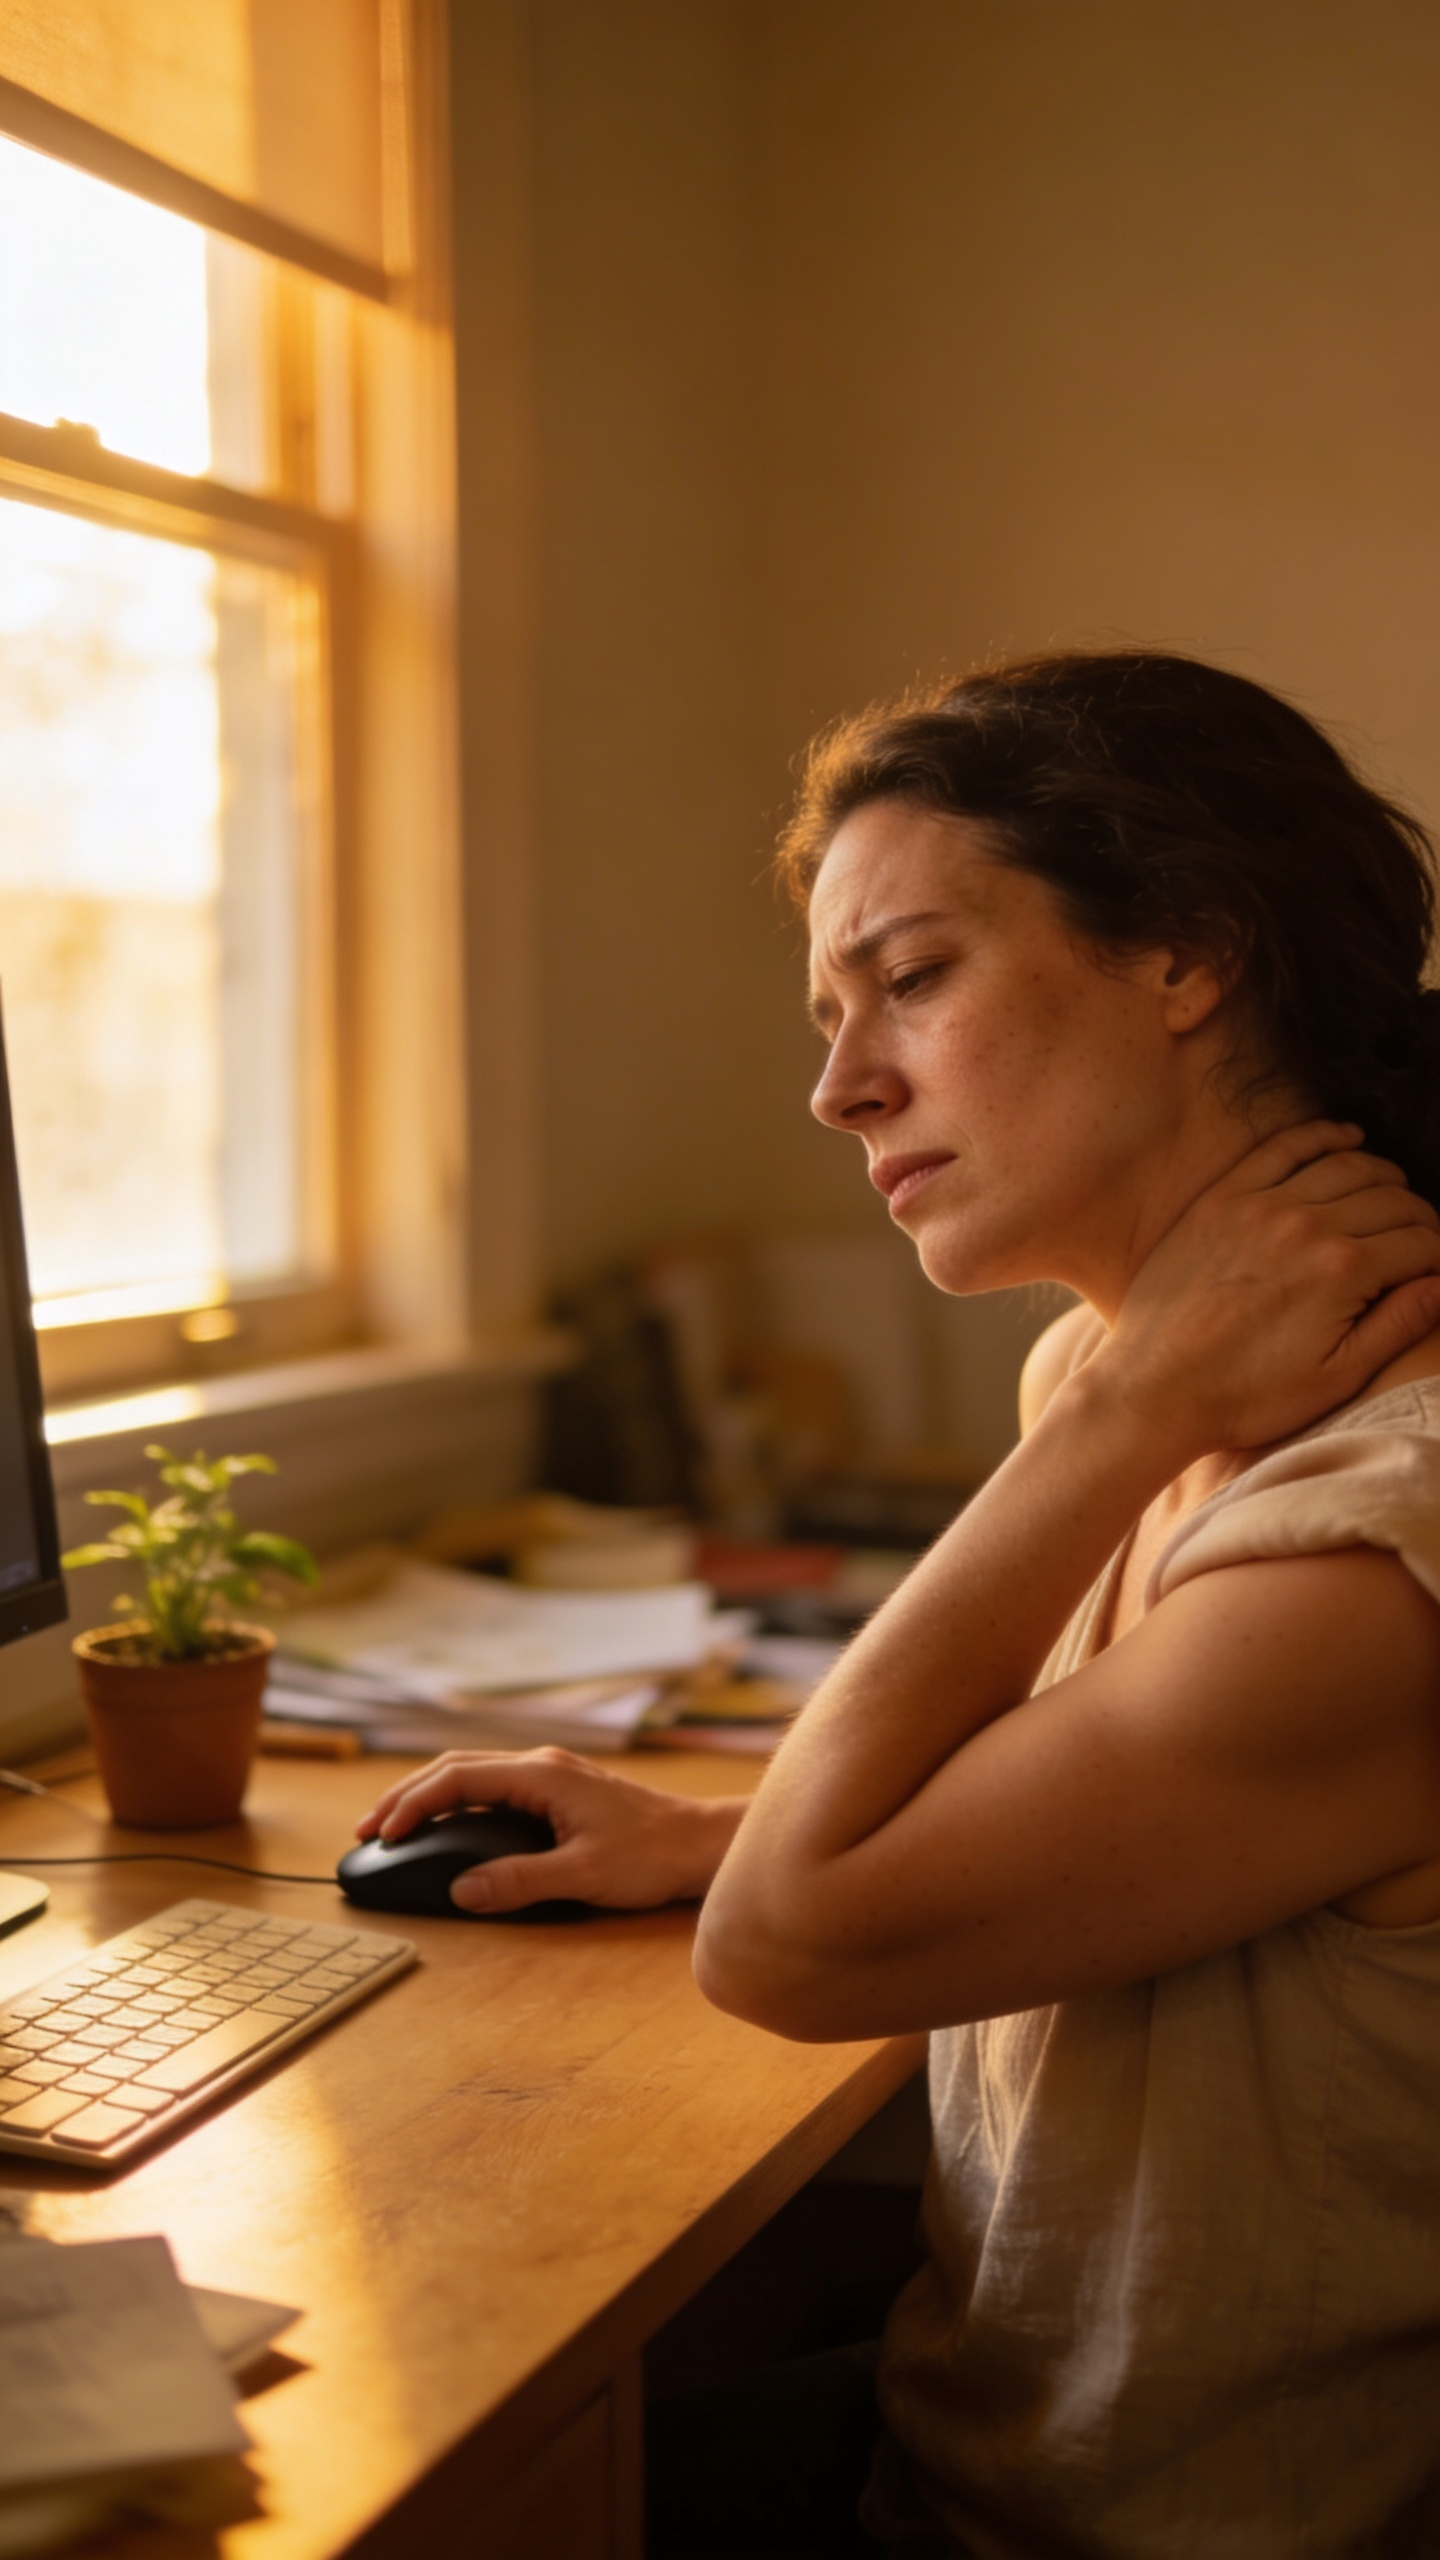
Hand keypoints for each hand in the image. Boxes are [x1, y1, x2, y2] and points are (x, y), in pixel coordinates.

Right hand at [354, 1747, 745, 1913]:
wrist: (698, 1843)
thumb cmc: (651, 1856)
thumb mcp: (583, 1875)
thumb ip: (520, 1881)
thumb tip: (462, 1890)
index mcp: (540, 1775)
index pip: (458, 1778)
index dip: (413, 1804)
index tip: (382, 1833)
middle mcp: (540, 1765)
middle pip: (455, 1767)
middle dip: (406, 1795)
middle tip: (368, 1829)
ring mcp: (549, 1775)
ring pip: (472, 1773)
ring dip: (430, 1796)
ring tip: (393, 1826)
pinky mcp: (557, 1791)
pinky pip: (492, 1787)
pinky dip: (457, 1803)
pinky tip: (446, 1826)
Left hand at [1094, 1119, 1439, 1457]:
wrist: (1156, 1388)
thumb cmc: (1247, 1396)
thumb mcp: (1336, 1377)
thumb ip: (1399, 1325)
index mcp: (1343, 1270)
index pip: (1420, 1242)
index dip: (1439, 1255)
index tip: (1435, 1269)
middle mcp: (1306, 1225)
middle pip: (1390, 1199)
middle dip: (1419, 1217)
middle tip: (1421, 1238)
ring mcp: (1261, 1205)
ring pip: (1346, 1165)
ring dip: (1383, 1174)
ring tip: (1395, 1191)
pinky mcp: (1222, 1199)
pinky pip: (1283, 1148)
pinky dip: (1323, 1136)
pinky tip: (1347, 1138)